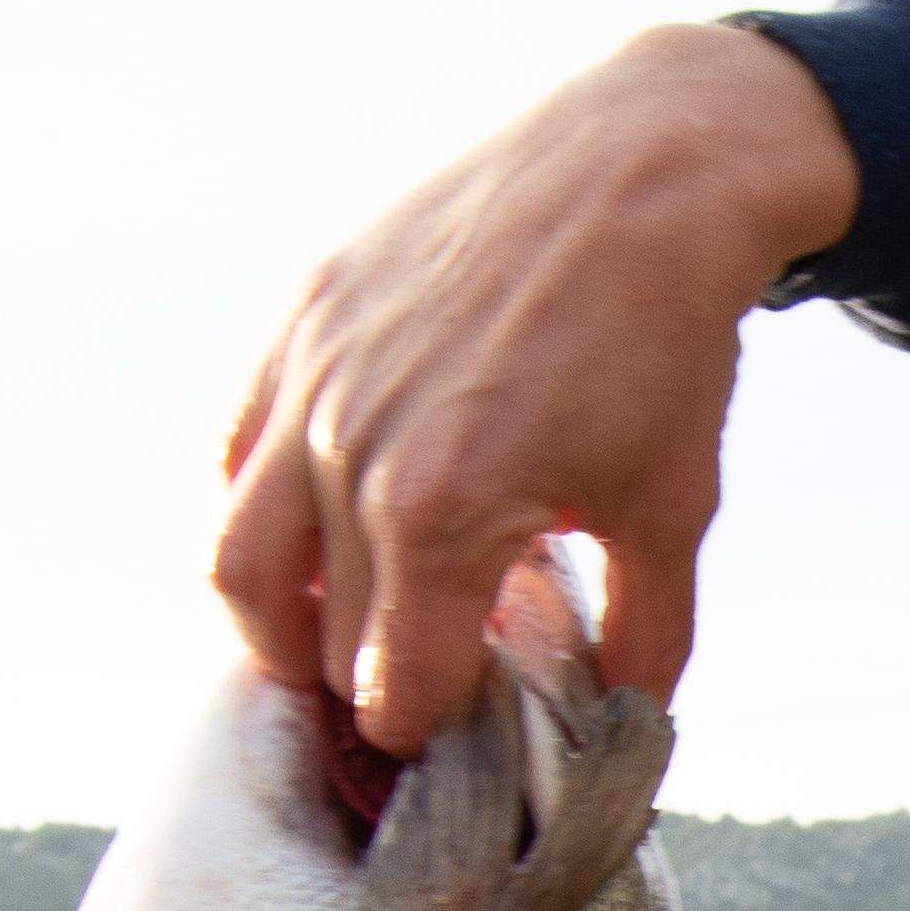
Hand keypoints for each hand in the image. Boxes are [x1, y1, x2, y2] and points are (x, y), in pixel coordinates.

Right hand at [213, 20, 862, 750]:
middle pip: (322, 642)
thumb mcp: (670, 513)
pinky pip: (239, 458)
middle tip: (423, 689)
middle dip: (371, 684)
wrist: (643, 176)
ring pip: (240, 563)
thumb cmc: (666, 346)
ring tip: (335, 643)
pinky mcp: (304, 326)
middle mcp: (349, 457)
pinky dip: (264, 518)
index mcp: (439, 518)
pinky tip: (319, 537)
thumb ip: (644, 641)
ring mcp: (314, 385)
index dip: (430, 734)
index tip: (464, 734)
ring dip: (282, 626)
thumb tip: (624, 726)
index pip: (391, 692)